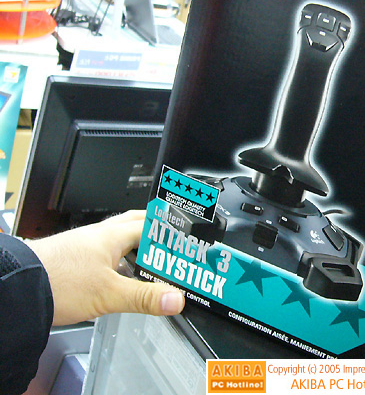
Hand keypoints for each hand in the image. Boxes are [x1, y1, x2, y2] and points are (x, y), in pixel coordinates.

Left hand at [26, 211, 184, 325]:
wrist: (17, 288)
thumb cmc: (55, 281)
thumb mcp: (109, 293)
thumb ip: (145, 297)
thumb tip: (175, 299)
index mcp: (112, 235)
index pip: (151, 225)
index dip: (171, 232)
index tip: (186, 239)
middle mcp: (99, 236)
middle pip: (135, 226)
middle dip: (155, 233)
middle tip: (172, 242)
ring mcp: (86, 248)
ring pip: (120, 242)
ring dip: (137, 250)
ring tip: (154, 263)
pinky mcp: (75, 262)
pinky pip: (106, 257)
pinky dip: (120, 265)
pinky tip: (122, 280)